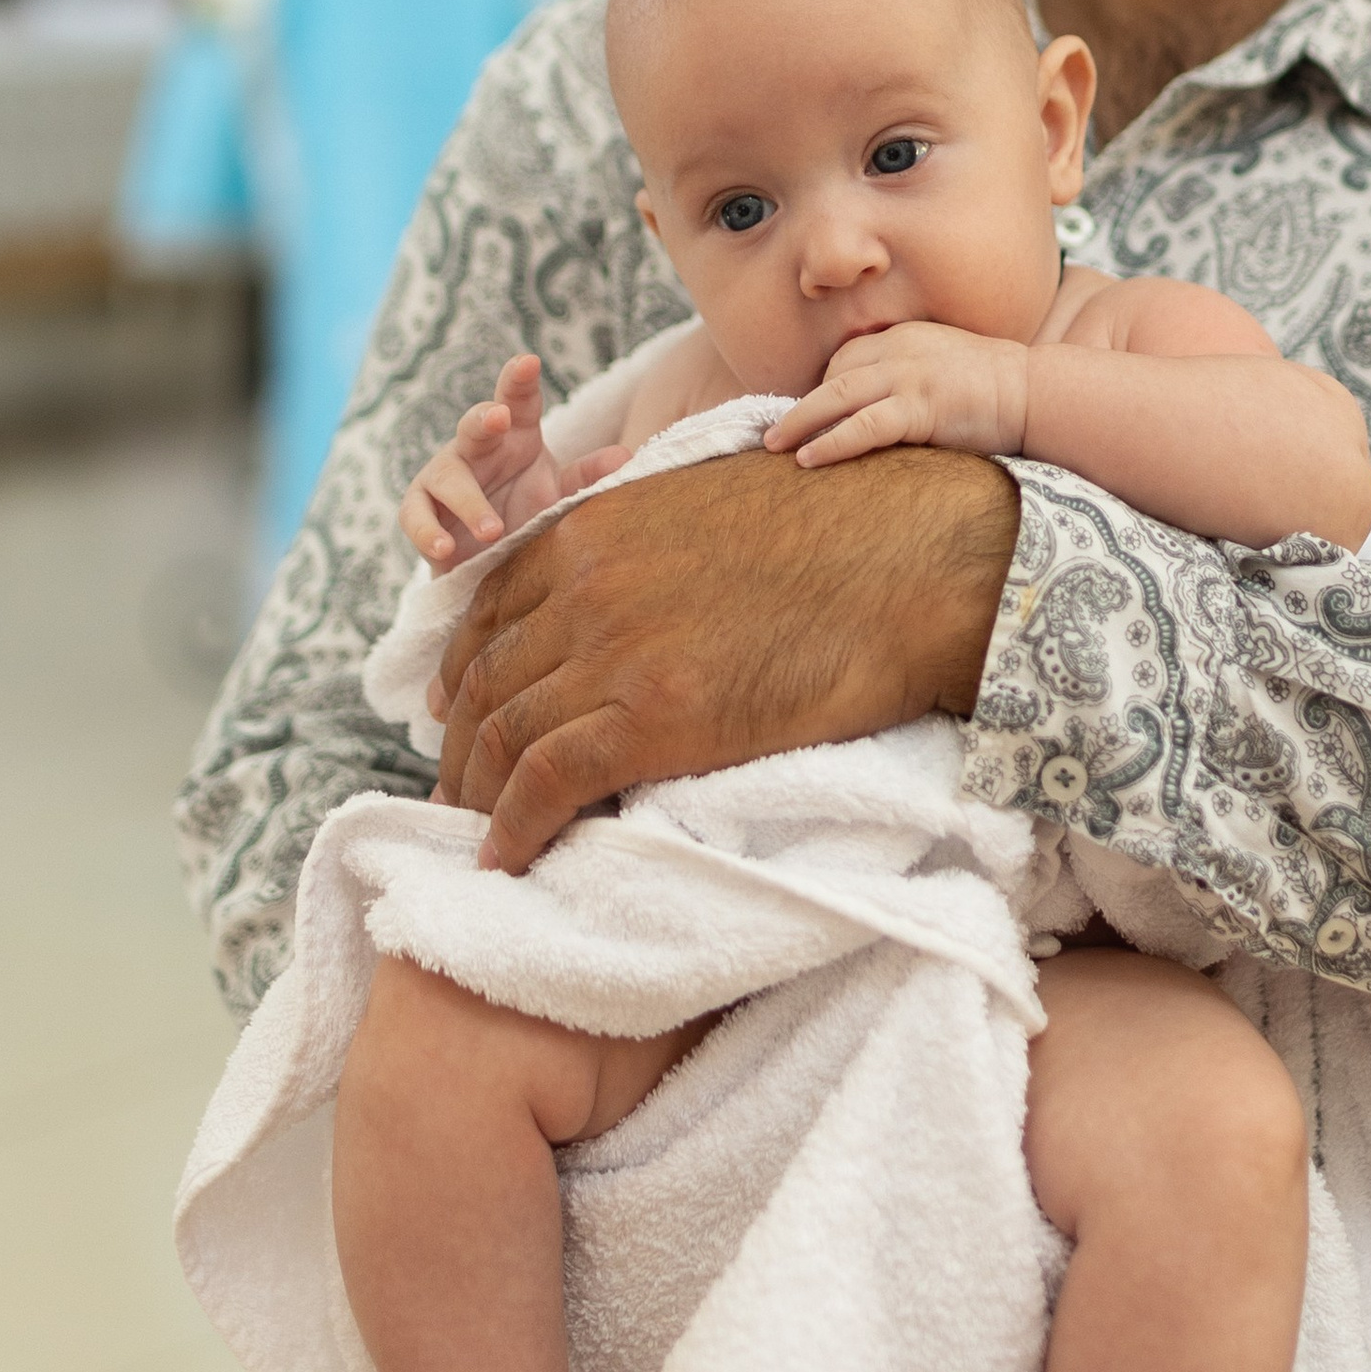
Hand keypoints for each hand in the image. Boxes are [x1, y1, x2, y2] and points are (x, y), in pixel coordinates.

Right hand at [401, 356, 567, 568]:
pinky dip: (428, 532)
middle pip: (475, 424)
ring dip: (469, 501)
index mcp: (515, 435)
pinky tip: (445, 549)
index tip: (528, 362)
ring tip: (494, 529)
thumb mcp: (558, 494)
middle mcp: (476, 447)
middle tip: (500, 418)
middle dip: (485, 418)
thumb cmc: (526, 511)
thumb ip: (586, 477)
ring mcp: (443, 475)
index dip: (519, 379)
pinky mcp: (419, 508)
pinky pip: (416, 515)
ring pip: (447, 476)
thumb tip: (626, 456)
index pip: (518, 400)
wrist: (490, 558)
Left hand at [431, 443, 1022, 867]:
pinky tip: (505, 861)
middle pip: (484, 680)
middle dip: (458, 746)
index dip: (464, 673)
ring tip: (474, 841)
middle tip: (455, 797)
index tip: (460, 716)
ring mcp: (613, 651)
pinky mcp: (652, 717)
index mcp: (596, 530)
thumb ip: (651, 545)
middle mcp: (585, 585)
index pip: (490, 611)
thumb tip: (641, 593)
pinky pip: (544, 782)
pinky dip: (511, 829)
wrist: (916, 558)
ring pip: (500, 735)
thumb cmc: (846, 531)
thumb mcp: (714, 510)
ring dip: (475, 798)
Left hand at [766, 324, 1032, 468]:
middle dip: (799, 405)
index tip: (806, 416)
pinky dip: (832, 442)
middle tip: (770, 432)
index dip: (822, 388)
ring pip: (838, 396)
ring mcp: (911, 376)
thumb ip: (914, 377)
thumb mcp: (947, 368)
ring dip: (800, 421)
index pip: (847, 359)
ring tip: (772, 446)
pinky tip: (809, 459)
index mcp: (906, 338)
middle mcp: (901, 349)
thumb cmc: (1000, 391)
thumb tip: (885, 409)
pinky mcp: (922, 406)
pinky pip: (864, 426)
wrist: (1038, 394)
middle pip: (834, 375)